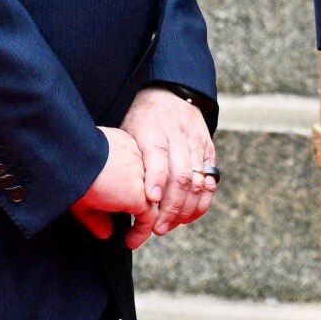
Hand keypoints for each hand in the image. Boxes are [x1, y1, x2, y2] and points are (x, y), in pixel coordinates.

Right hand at [71, 126, 150, 240]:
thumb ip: (97, 212)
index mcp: (128, 148)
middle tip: (139, 224)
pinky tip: (130, 242)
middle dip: (147, 205)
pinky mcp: (140, 195)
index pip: (140, 170)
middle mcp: (141, 159)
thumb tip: (106, 233)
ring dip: (146, 221)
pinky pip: (149, 217)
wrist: (71, 161)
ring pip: (154, 201)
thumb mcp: (83, 191)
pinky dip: (141, 232)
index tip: (125, 205)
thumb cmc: (70, 170)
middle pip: (152, 185)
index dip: (137, 189)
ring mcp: (143, 177)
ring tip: (133, 237)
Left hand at [121, 86, 216, 247]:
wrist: (171, 92)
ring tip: (172, 225)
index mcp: (153, 132)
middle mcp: (178, 137)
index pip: (158, 159)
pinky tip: (190, 214)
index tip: (148, 202)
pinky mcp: (208, 148)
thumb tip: (110, 197)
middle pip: (182, 177)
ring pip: (198, 181)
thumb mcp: (126, 132)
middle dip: (171, 207)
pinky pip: (210, 178)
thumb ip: (124, 161)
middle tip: (157, 228)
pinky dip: (203, 200)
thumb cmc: (141, 119)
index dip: (156, 181)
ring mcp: (197, 143)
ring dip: (187, 209)